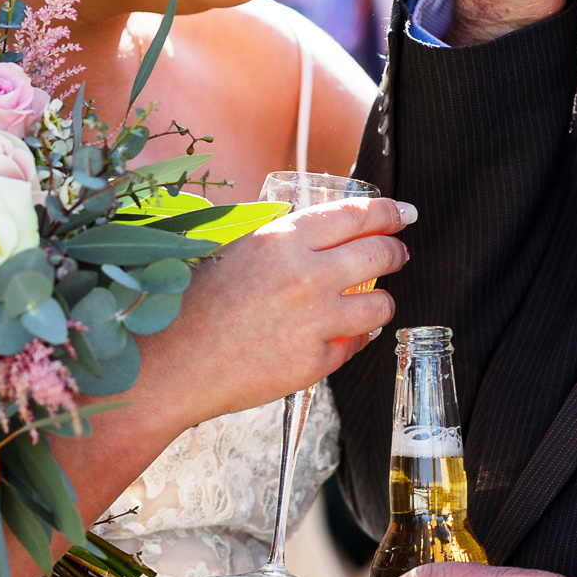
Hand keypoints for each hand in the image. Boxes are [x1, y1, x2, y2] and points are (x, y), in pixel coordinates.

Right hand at [138, 196, 413, 429]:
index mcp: (282, 240)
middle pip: (378, 254)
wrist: (172, 364)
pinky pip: (355, 345)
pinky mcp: (314, 363)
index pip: (355, 215)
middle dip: (396, 251)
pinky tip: (348, 334)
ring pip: (380, 304)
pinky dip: (357, 337)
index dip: (389, 212)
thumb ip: (284, 241)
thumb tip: (327, 234)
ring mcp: (314, 322)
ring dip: (382, 300)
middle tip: (399, 253)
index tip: (404, 213)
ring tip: (374, 300)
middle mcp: (305, 276)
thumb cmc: (192, 304)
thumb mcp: (237, 250)